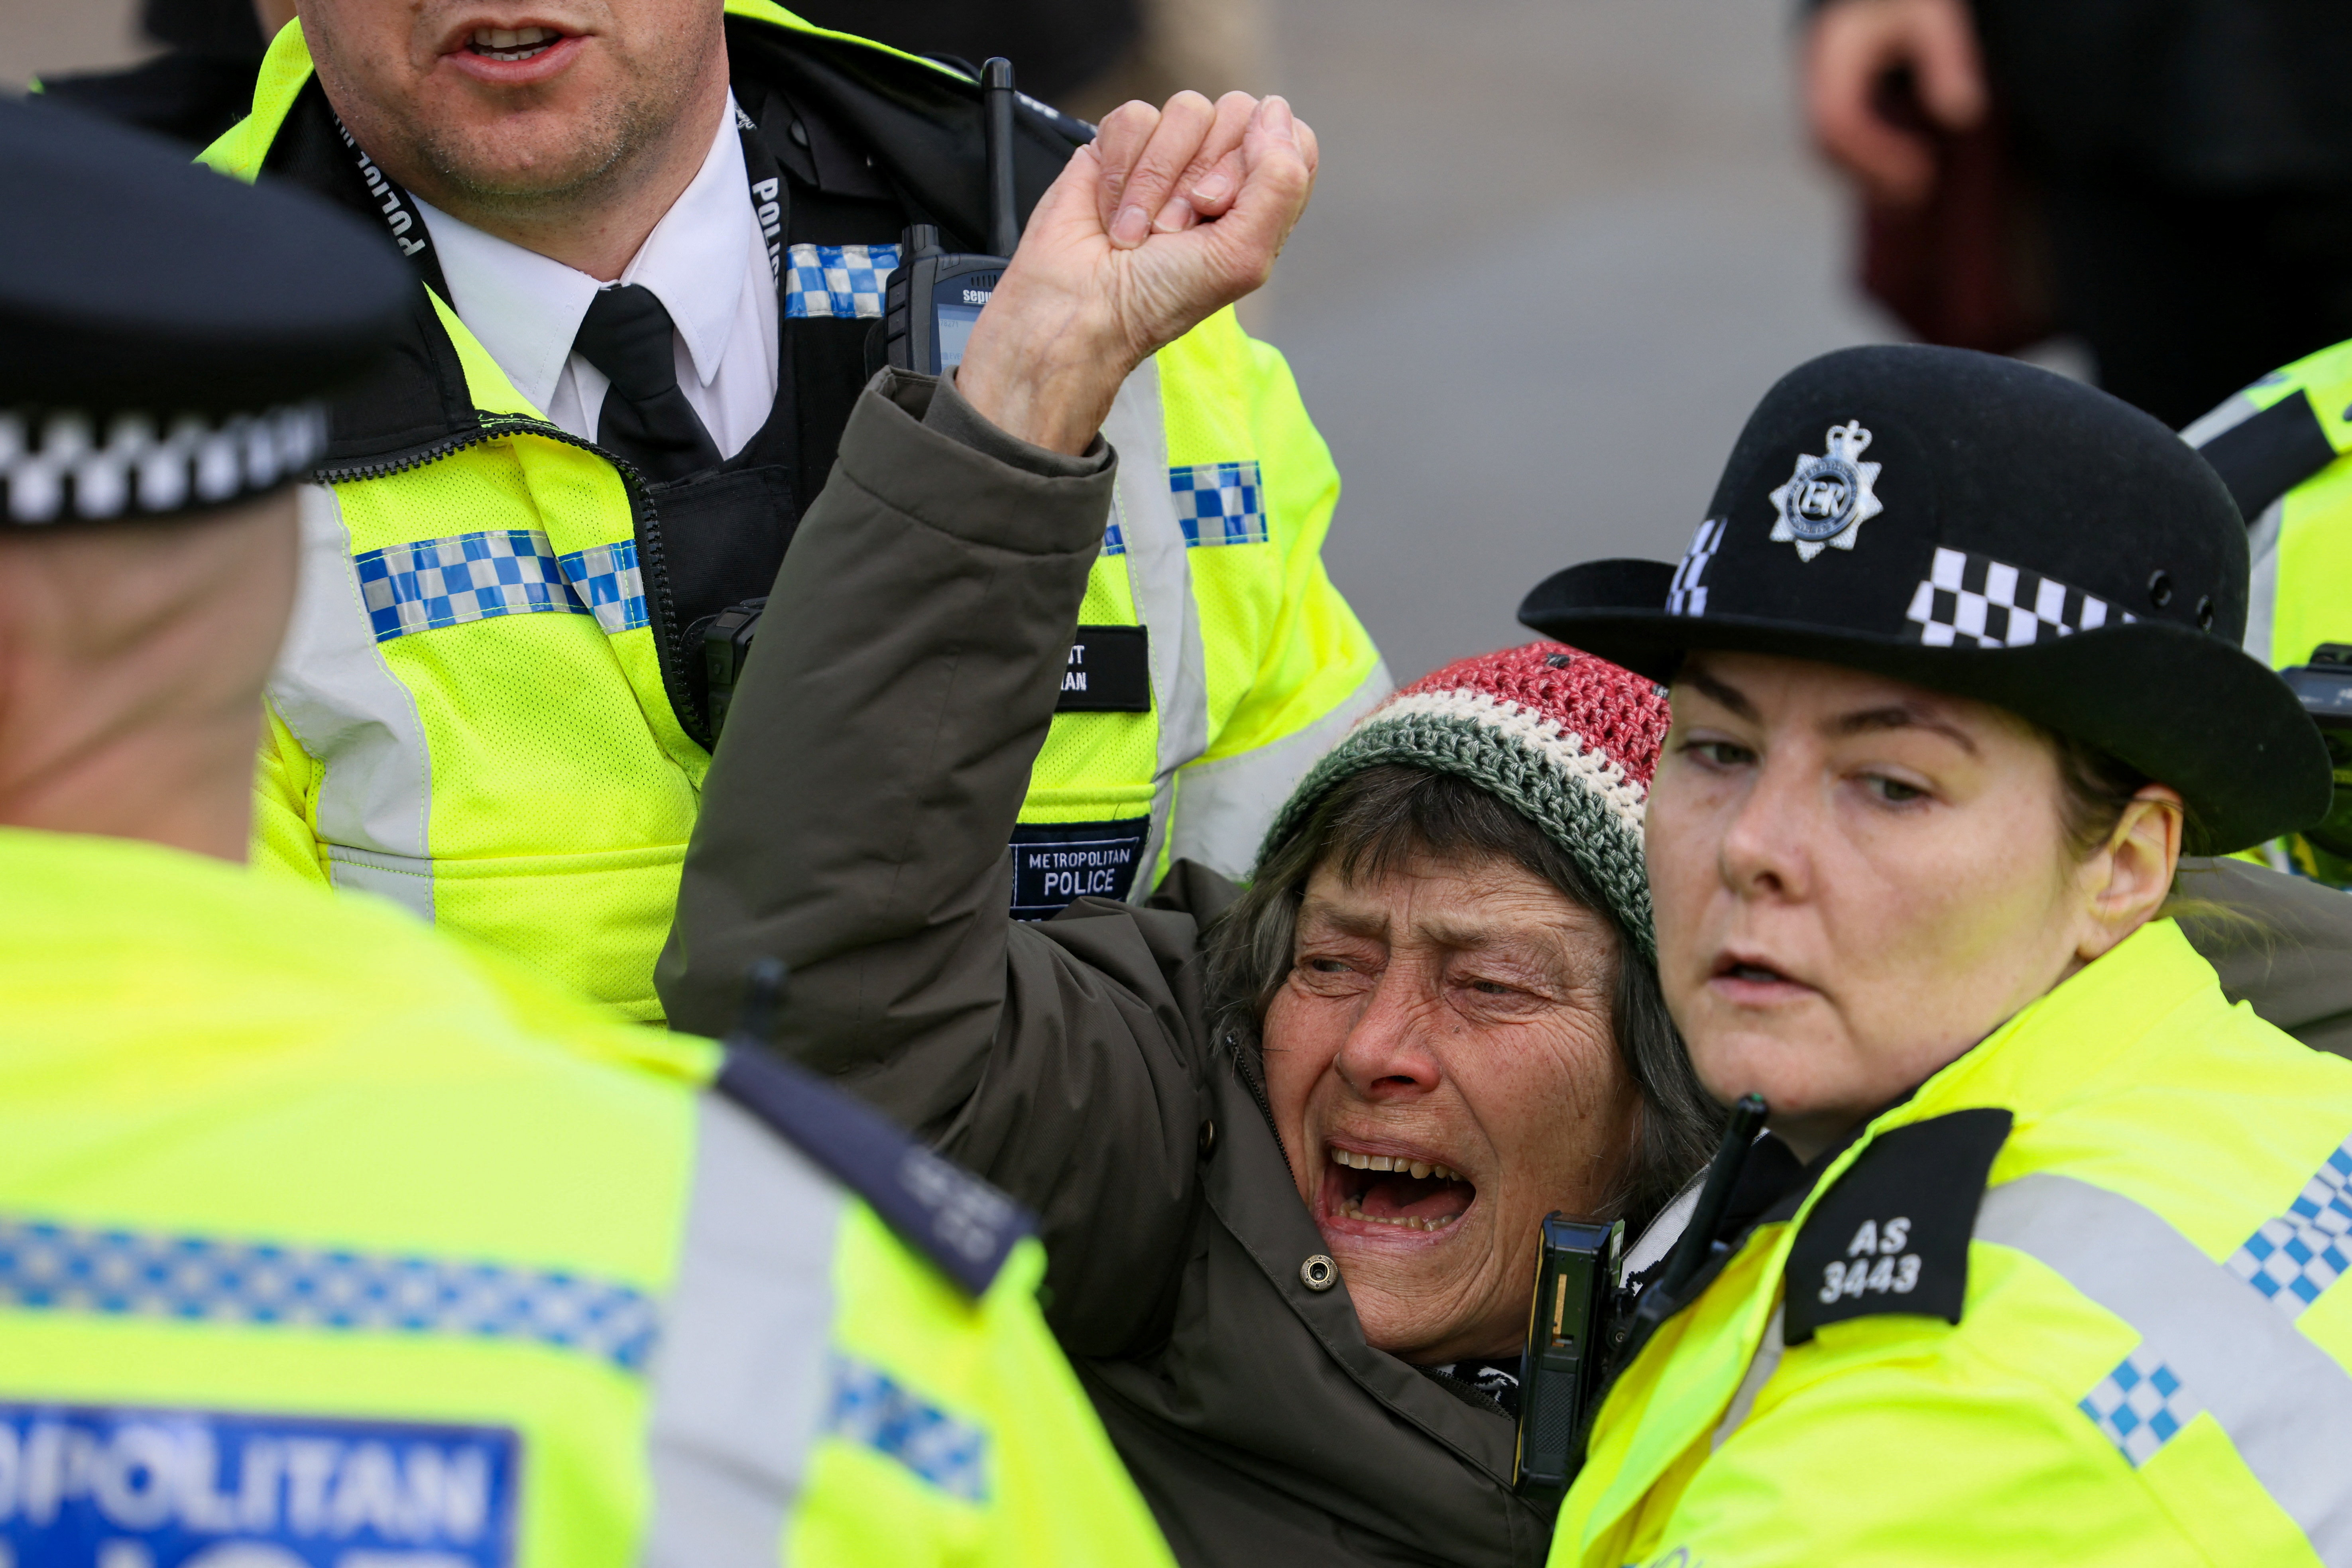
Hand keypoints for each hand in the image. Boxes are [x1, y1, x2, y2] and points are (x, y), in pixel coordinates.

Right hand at [956, 92, 1317, 453]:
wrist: (1079, 307)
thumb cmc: (1158, 299)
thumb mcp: (1243, 256)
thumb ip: (1281, 182)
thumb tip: (1275, 110)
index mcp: (1258, 203)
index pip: (1292, 138)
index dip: (1261, 159)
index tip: (1220, 207)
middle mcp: (1217, 172)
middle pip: (1238, 112)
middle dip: (1203, 174)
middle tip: (1177, 228)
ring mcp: (1168, 156)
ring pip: (1187, 110)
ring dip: (1158, 179)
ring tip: (1141, 228)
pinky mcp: (1119, 146)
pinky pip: (1136, 116)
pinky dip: (1121, 169)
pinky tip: (1112, 211)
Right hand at [1802, 0, 1985, 207]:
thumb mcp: (1935, 14)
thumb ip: (1948, 59)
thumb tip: (1963, 114)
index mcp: (1833, 53)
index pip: (1837, 120)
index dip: (1875, 154)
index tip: (1923, 172)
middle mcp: (1814, 74)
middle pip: (1823, 144)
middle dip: (1869, 175)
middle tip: (1920, 193)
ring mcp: (1813, 86)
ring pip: (1823, 149)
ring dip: (1864, 176)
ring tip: (1911, 194)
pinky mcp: (1823, 94)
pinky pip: (1831, 141)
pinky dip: (1860, 163)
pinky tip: (1896, 174)